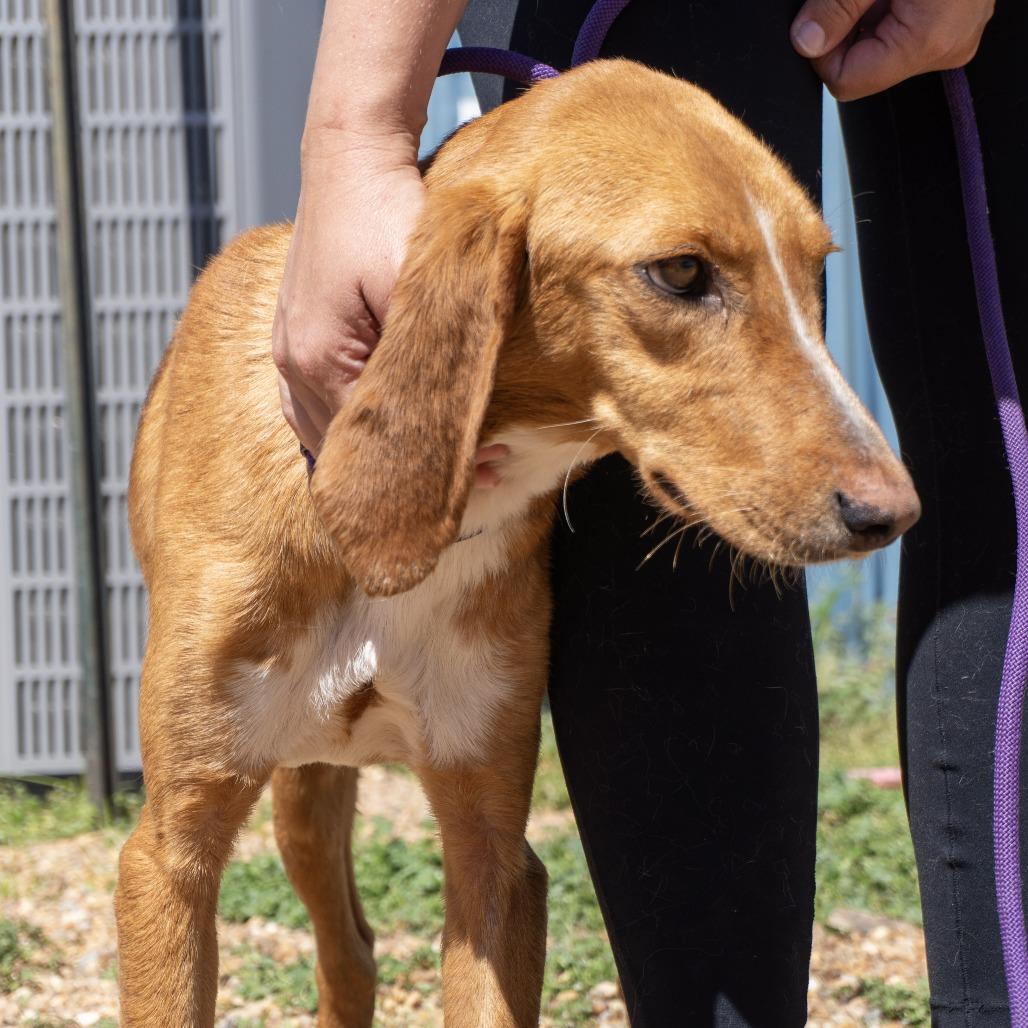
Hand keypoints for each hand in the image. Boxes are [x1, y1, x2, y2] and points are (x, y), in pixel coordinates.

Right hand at [272, 131, 508, 487]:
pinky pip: (313, 409)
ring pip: (328, 435)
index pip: (373, 445)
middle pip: (350, 449)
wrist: (349, 158)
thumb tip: (451, 422)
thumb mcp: (417, 286)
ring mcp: (289, 354)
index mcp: (322, 362)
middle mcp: (295, 368)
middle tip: (480, 476)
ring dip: (382, 452)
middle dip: (413, 467)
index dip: (429, 465)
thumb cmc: (387, 212)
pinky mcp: (296, 338)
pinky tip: (383, 442)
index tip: (482, 475)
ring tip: (445, 464)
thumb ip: (426, 358)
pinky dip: (350, 431)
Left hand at [790, 0, 994, 100]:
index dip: (822, 52)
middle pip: (864, 67)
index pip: (847, 82)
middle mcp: (946, 48)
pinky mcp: (954, 23)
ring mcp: (954, 37)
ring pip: (881, 48)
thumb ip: (835, 7)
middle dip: (847, 29)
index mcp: (929, 41)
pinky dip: (886, 7)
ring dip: (867, 15)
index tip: (818, 17)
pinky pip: (903, 30)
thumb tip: (805, 42)